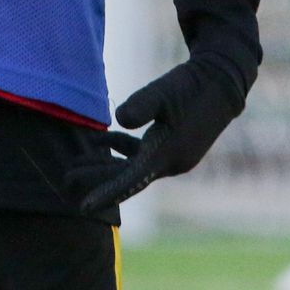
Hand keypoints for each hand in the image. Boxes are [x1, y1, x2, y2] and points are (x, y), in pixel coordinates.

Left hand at [75, 56, 246, 213]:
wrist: (224, 81)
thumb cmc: (192, 85)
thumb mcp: (164, 91)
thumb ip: (141, 105)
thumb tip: (118, 119)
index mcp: (168, 155)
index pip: (131, 182)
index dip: (106, 194)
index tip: (83, 208)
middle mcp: (171, 162)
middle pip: (127, 178)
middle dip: (97, 180)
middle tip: (66, 180)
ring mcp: (173, 156)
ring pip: (132, 168)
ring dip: (105, 166)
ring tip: (74, 164)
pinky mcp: (173, 146)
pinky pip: (141, 156)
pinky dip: (120, 150)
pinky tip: (100, 140)